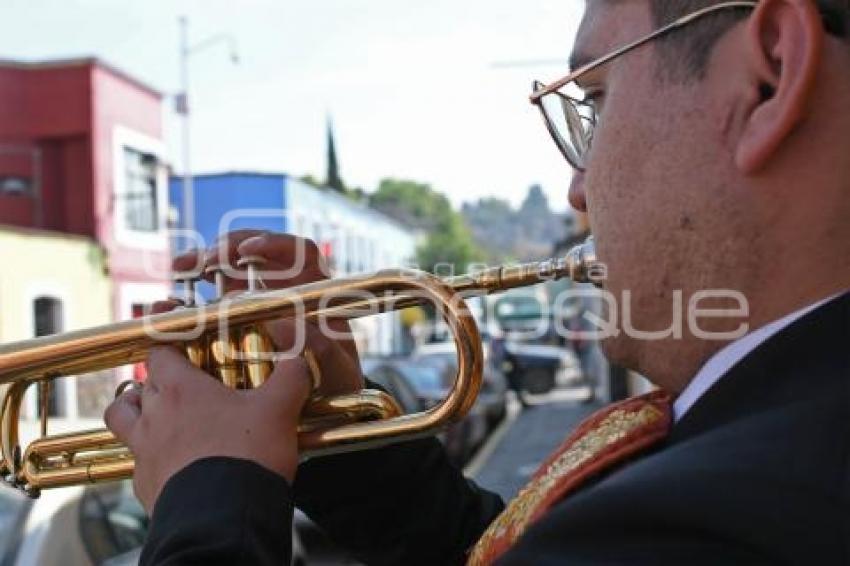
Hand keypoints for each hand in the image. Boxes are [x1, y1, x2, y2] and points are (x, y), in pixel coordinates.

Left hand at [104, 346, 310, 513]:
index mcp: (181, 389)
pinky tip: (175, 462)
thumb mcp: (280, 409)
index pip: (160, 353)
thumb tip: (298, 360)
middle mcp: (154, 415)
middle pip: (139, 385)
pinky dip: (150, 456)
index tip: (186, 350)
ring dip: (135, 412)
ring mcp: (144, 450)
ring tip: (158, 416)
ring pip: (122, 418)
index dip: (171, 348)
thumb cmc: (248, 455)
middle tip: (186, 387)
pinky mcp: (144, 484)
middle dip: (158, 382)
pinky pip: (138, 461)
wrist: (224, 516)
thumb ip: (290, 377)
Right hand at [175, 230, 364, 396]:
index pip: (300, 252)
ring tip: (182, 267)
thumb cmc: (335, 383)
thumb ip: (315, 346)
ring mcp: (258, 299)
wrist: (318, 404)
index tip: (248, 252)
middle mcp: (285, 288)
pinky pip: (211, 296)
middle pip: (257, 252)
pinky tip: (172, 294)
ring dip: (205, 262)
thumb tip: (277, 322)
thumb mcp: (335, 368)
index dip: (275, 244)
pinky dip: (192, 291)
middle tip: (207, 259)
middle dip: (230, 248)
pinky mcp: (233, 317)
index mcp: (316, 291)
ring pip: (230, 269)